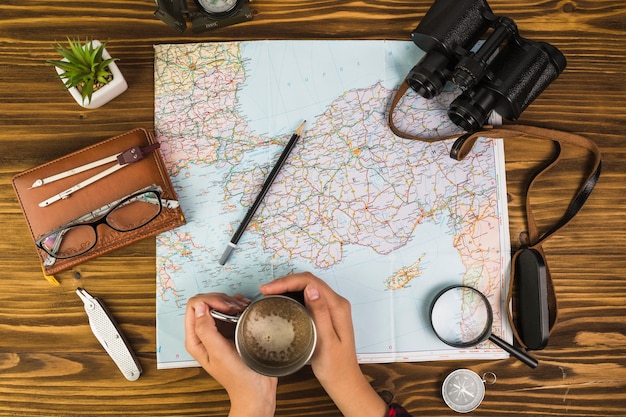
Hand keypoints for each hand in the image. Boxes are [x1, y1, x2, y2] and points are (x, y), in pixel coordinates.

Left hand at [185, 293, 277, 416]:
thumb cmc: (238, 377)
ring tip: (243, 308)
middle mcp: (204, 333)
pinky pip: (230, 309)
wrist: (256, 389)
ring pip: (217, 303)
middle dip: (221, 300)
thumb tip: (200, 307)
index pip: (194, 307)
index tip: (227, 308)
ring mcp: (218, 331)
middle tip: (236, 308)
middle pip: (205, 302)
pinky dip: (238, 305)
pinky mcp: (231, 330)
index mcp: (195, 339)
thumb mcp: (219, 353)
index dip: (210, 301)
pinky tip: (246, 309)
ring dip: (230, 301)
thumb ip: (206, 330)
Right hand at [261, 272, 386, 416]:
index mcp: (337, 306)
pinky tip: (281, 300)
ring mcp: (331, 307)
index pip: (311, 282)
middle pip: (309, 282)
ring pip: (307, 288)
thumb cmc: (335, 365)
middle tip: (264, 290)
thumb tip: (311, 288)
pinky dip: (293, 295)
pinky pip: (308, 297)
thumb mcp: (326, 341)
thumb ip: (320, 313)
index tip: (268, 289)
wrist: (343, 380)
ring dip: (288, 287)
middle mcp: (336, 303)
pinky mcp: (326, 313)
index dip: (287, 282)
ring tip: (268, 293)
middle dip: (285, 282)